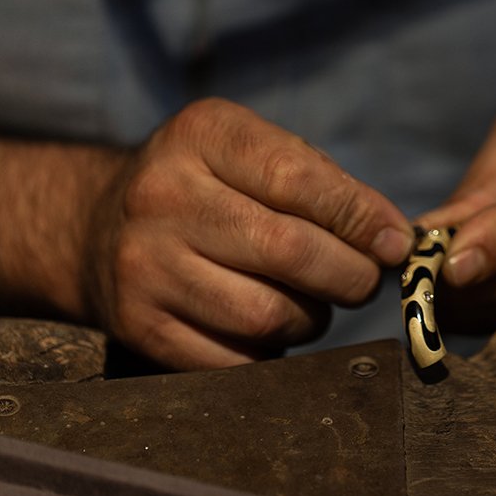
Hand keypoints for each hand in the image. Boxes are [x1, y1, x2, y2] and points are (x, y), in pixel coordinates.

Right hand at [84, 98, 413, 368]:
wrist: (98, 226)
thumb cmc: (211, 188)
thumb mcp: (255, 154)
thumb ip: (327, 187)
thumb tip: (392, 241)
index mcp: (202, 135)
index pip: (298, 179)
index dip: (361, 218)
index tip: (396, 243)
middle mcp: (163, 195)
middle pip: (289, 251)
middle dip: (350, 275)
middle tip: (363, 280)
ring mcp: (144, 264)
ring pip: (268, 314)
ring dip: (314, 317)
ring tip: (313, 301)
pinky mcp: (138, 324)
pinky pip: (236, 360)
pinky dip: (273, 351)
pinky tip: (270, 326)